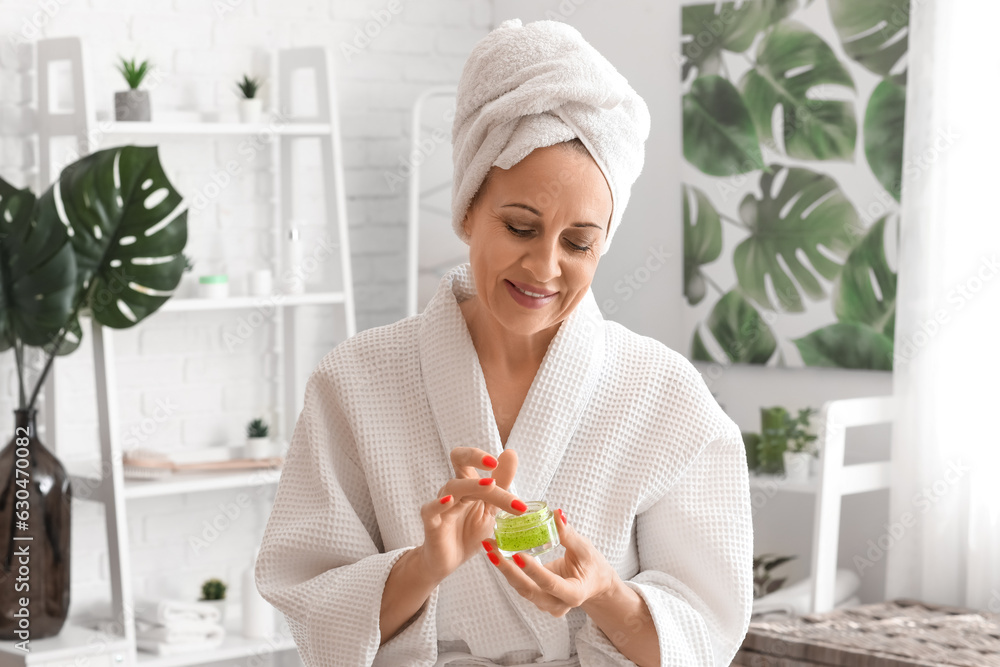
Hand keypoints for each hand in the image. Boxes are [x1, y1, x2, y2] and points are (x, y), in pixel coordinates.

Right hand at [416, 447, 524, 581]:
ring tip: (490, 486)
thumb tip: (511, 453)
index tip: (502, 459)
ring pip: (454, 487)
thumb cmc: (468, 533)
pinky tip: (449, 501)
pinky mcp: (431, 523)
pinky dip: (438, 504)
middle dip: (474, 456)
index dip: (482, 455)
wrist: (448, 562)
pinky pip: (430, 509)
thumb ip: (501, 484)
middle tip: (492, 463)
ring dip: (473, 486)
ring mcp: (441, 505)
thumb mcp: (490, 508)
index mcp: (468, 484)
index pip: (470, 459)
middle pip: (458, 460)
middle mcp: (453, 489)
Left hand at [482, 508, 620, 616]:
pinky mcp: (536, 598)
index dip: (533, 571)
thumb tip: (557, 513)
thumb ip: (569, 535)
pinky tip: (496, 552)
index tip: (517, 555)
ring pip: (520, 588)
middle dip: (507, 570)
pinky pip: (519, 584)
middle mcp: (556, 604)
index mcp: (573, 594)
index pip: (550, 583)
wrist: (593, 583)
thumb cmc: (591, 565)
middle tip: (492, 550)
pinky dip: (508, 569)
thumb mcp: (585, 549)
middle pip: (528, 590)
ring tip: (489, 547)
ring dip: (503, 568)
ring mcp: (545, 604)